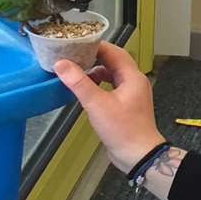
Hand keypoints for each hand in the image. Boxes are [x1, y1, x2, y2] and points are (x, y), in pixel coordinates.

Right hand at [53, 42, 165, 172]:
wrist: (138, 156)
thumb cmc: (124, 131)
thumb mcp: (97, 104)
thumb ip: (79, 83)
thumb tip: (62, 64)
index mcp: (132, 77)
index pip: (114, 51)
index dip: (95, 45)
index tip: (77, 44)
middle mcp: (134, 82)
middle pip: (113, 61)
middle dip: (94, 58)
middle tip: (74, 56)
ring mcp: (131, 94)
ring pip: (112, 74)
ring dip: (96, 72)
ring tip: (78, 72)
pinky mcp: (126, 105)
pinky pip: (112, 87)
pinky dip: (99, 85)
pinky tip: (87, 90)